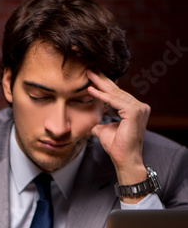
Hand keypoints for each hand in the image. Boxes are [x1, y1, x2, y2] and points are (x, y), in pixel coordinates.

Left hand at [87, 70, 148, 185]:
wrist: (123, 158)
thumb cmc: (116, 146)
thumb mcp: (104, 130)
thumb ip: (99, 123)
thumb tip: (90, 123)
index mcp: (134, 109)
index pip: (117, 94)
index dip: (103, 85)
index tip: (92, 76)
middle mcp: (139, 106)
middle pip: (116, 91)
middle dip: (102, 79)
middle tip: (89, 69)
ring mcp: (139, 108)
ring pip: (115, 94)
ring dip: (100, 84)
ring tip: (88, 75)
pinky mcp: (134, 112)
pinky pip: (114, 101)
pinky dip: (102, 96)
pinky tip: (91, 90)